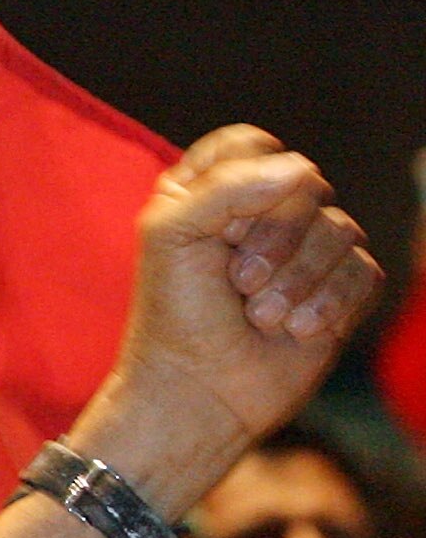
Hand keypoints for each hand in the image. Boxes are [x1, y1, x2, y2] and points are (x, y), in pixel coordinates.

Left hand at [78, 126, 381, 512]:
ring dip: (299, 281)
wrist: (198, 394)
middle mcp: (262, 215)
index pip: (251, 144)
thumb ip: (226, 186)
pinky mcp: (340, 291)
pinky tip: (295, 332)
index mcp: (211, 194)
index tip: (219, 227)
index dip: (244, 179)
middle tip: (238, 285)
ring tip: (261, 318)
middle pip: (305, 183)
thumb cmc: (174, 318)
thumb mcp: (172, 237)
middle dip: (274, 240)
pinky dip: (329, 305)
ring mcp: (306, 251)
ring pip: (342, 229)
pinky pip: (364, 272)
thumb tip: (302, 170)